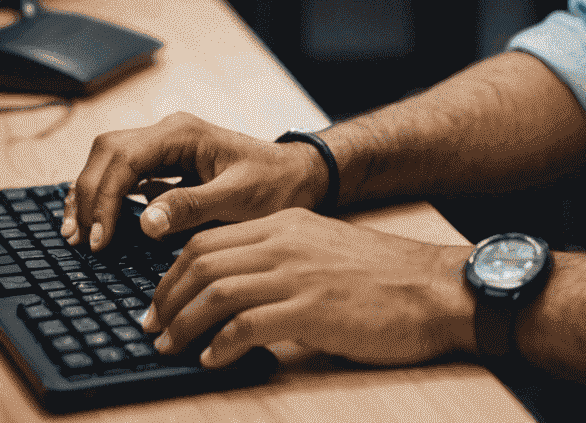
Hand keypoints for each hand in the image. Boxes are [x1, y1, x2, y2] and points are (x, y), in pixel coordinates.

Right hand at [65, 112, 328, 250]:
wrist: (297, 177)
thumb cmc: (274, 185)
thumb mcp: (238, 199)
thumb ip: (192, 207)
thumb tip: (145, 223)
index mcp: (184, 133)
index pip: (126, 159)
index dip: (107, 199)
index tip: (101, 240)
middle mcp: (170, 132)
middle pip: (109, 152)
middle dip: (89, 194)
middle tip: (81, 240)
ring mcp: (166, 145)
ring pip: (109, 159)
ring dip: (90, 192)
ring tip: (76, 234)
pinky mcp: (165, 163)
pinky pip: (122, 172)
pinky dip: (104, 194)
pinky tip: (96, 221)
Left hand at [140, 209, 474, 368]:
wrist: (433, 288)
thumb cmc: (383, 278)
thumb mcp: (325, 252)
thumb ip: (284, 260)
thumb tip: (237, 293)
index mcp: (287, 224)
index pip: (209, 240)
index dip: (173, 275)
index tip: (160, 302)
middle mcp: (286, 242)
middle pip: (203, 263)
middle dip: (167, 299)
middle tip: (153, 328)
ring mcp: (298, 274)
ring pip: (217, 292)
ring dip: (184, 324)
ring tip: (170, 348)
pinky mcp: (312, 309)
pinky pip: (247, 325)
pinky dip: (221, 346)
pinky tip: (213, 360)